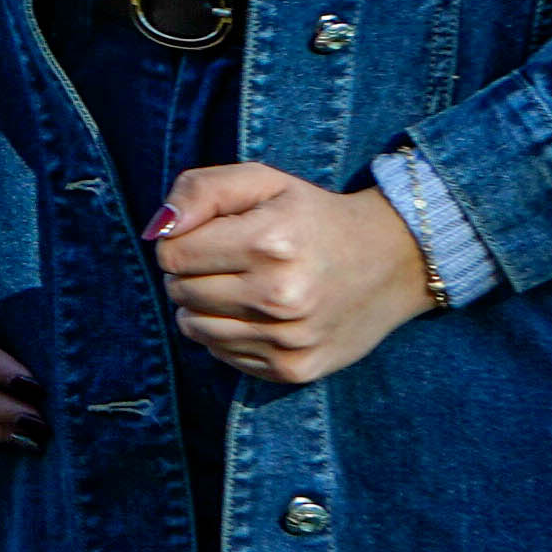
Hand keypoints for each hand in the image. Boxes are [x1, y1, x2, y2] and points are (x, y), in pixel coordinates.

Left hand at [148, 165, 438, 385]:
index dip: (182, 241)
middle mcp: (280, 296)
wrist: (394, 262)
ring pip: (194, 329)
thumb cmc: (314, 216)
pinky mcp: (293, 370)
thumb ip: (201, 190)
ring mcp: (288, 339)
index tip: (210, 235)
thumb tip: (157, 229)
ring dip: (205, 306)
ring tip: (244, 286)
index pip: (171, 255)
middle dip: (192, 273)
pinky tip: (261, 314)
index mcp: (270, 243)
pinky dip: (229, 334)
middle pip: (179, 292)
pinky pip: (222, 355)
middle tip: (231, 260)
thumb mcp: (263, 181)